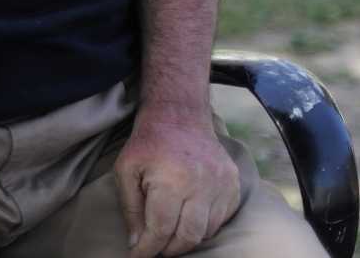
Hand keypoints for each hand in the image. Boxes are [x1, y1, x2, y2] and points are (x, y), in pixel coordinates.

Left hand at [114, 110, 240, 256]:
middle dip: (169, 249)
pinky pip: (222, 219)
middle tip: (156, 247)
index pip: (161, 230)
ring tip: (170, 233)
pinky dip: (204, 225)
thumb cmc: (148, 143)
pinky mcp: (233, 185)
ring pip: (206, 231)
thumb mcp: (126, 171)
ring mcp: (222, 185)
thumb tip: (137, 243)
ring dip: (186, 238)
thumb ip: (130, 209)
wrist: (179, 115)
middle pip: (187, 237)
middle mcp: (201, 185)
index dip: (148, 248)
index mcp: (171, 181)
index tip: (138, 256)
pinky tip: (189, 217)